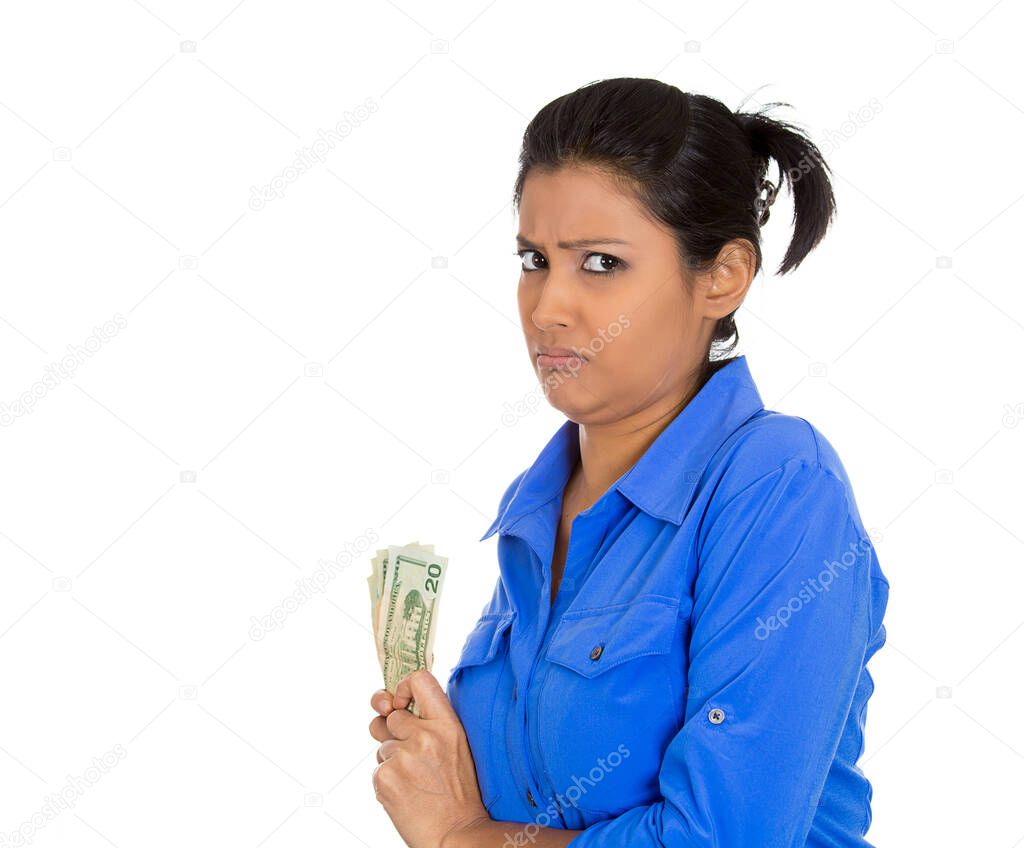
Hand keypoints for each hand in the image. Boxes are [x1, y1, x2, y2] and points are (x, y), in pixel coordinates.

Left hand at [369, 669, 488, 847]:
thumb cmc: (458, 793)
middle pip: (391, 717)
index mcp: (448, 725)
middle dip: (393, 733)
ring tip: (415, 782)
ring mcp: (402, 757)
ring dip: (393, 761)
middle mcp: (424, 735)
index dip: (403, 687)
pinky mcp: (385, 778)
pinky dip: (388, 782)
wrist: (455, 835)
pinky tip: (407, 795)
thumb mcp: (457, 747)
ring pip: (382, 747)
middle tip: (409, 755)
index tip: (401, 704)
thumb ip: (430, 724)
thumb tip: (388, 706)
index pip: (419, 680)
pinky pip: (377, 770)